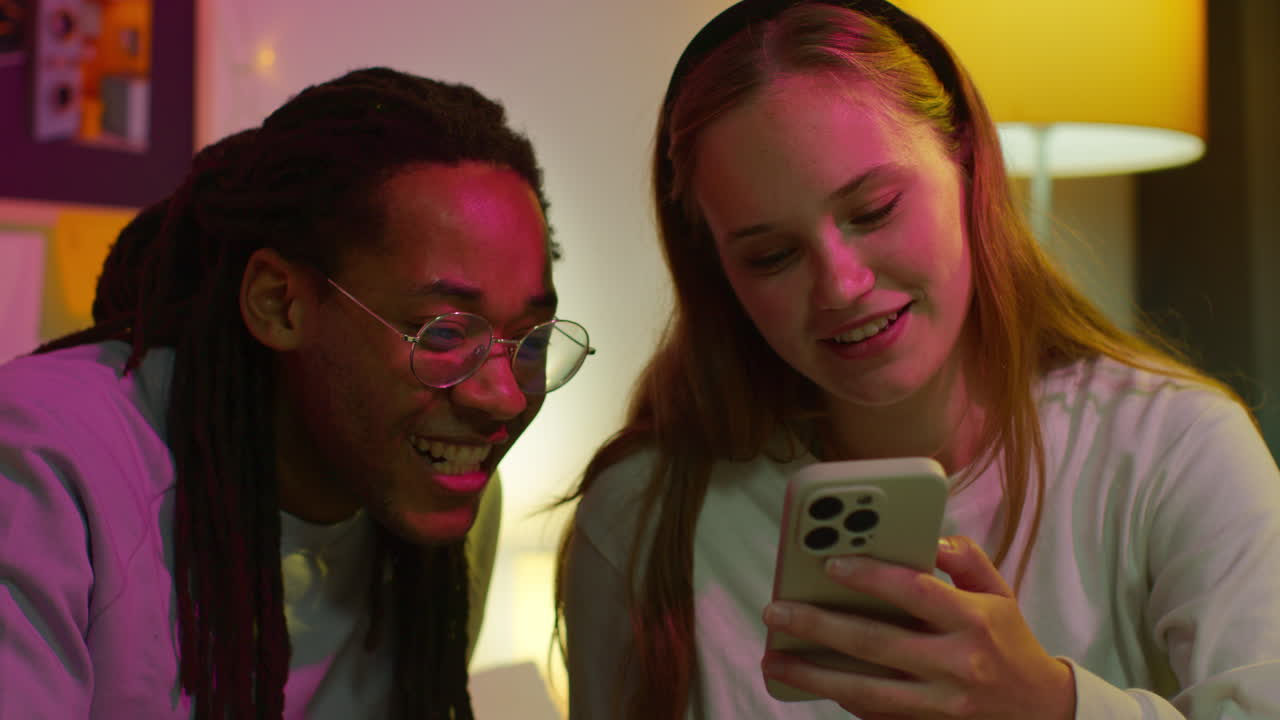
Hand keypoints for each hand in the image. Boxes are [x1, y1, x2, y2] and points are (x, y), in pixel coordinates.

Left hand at [760, 535, 1075, 719]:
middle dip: (818, 627)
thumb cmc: (1010, 643)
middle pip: (876, 644)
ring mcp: (942, 704)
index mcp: (975, 621)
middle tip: (776, 611)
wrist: (1042, 713)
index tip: (829, 564)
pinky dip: (841, 699)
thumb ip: (964, 559)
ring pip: (866, 690)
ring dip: (814, 676)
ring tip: (775, 659)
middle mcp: (958, 665)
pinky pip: (876, 715)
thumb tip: (926, 538)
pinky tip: (811, 682)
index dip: (870, 577)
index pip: (916, 592)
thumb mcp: (999, 593)